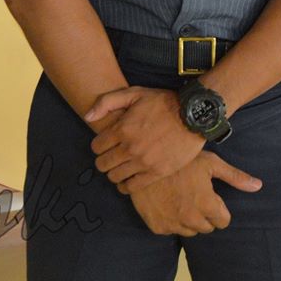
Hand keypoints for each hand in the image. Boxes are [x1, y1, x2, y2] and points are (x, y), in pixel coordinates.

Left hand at [85, 86, 204, 192]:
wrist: (193, 116)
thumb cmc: (163, 102)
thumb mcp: (135, 93)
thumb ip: (107, 102)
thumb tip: (87, 117)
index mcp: (123, 128)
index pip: (96, 146)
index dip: (99, 145)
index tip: (106, 143)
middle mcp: (130, 147)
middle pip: (102, 164)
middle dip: (104, 160)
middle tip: (112, 155)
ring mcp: (143, 162)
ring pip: (114, 177)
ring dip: (114, 172)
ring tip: (121, 166)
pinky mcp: (156, 173)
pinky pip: (131, 187)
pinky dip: (126, 186)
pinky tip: (129, 178)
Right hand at [129, 150, 262, 236]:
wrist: (146, 159)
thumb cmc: (182, 159)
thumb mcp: (211, 163)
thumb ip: (235, 177)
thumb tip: (259, 186)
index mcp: (207, 205)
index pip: (223, 221)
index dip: (218, 207)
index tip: (210, 195)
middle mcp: (191, 219)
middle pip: (207, 227)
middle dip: (205, 213)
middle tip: (195, 194)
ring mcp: (173, 225)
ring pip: (190, 230)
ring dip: (189, 218)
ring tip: (181, 196)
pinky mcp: (157, 227)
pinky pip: (172, 229)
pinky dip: (171, 219)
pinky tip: (167, 201)